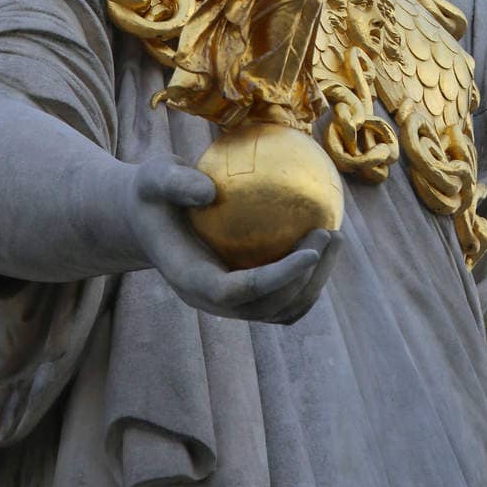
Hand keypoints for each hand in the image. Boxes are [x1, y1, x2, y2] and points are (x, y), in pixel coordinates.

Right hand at [125, 155, 340, 322]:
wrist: (149, 216)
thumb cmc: (154, 192)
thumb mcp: (155, 177)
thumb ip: (176, 183)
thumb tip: (209, 191)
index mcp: (190, 280)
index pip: (237, 292)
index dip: (277, 278)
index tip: (311, 250)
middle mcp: (212, 300)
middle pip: (268, 307)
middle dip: (306, 279)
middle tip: (329, 232)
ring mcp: (232, 301)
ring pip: (283, 309)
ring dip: (315, 282)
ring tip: (336, 237)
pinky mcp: (247, 291)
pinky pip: (286, 294)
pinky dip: (309, 276)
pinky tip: (324, 239)